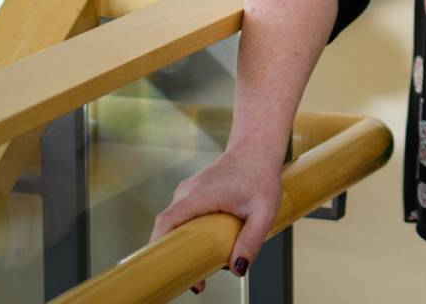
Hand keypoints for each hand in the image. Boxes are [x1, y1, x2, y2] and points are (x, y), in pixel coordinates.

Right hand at [149, 147, 283, 292]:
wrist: (257, 148)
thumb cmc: (261, 176)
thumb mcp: (263, 211)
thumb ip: (251, 239)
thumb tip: (238, 268)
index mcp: (197, 195)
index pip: (165, 223)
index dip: (161, 248)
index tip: (173, 269)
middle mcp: (186, 193)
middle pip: (168, 228)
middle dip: (175, 254)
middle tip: (196, 277)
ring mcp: (187, 192)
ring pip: (176, 224)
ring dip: (184, 244)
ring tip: (205, 262)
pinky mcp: (192, 194)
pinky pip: (184, 218)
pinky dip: (190, 233)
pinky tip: (208, 245)